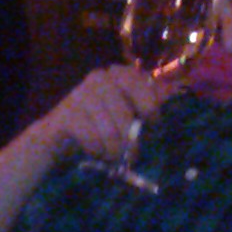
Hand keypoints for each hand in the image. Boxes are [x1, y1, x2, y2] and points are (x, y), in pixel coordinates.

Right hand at [27, 64, 171, 171]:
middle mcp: (100, 78)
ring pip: (111, 131)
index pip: (142, 85)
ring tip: (113, 157)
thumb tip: (176, 97)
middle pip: (127, 115)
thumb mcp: (126, 112)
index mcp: (119, 74)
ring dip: (114, 150)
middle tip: (132, 155)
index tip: (152, 124)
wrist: (56, 136)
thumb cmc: (99, 124)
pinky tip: (95, 152)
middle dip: (131, 140)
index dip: (151, 108)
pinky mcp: (67, 114)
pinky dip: (97, 150)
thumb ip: (148, 105)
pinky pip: (92, 138)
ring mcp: (81, 94)